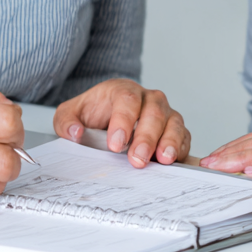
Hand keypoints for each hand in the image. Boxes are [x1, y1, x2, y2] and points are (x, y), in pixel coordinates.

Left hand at [53, 79, 190, 167]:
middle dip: (146, 137)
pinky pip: (184, 135)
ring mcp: (164, 113)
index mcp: (122, 90)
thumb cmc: (93, 115)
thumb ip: (67, 121)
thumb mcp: (71, 115)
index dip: (123, 121)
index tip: (115, 145)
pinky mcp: (174, 129)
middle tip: (137, 159)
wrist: (106, 115)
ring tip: (163, 159)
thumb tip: (75, 133)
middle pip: (153, 111)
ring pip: (173, 121)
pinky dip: (181, 148)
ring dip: (169, 141)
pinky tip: (174, 160)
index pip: (127, 100)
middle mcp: (147, 98)